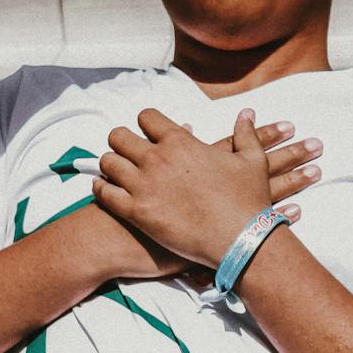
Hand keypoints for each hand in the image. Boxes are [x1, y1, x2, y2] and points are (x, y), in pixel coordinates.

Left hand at [94, 107, 306, 268]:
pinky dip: (100, 188)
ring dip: (110, 164)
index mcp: (180, 141)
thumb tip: (247, 113)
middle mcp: (156, 158)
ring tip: (116, 172)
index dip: (146, 123)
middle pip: (119, 136)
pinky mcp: (136, 212)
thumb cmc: (248, 200)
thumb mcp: (252, 161)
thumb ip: (245, 134)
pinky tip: (105, 189)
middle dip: (122, 141)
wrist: (241, 239)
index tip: (148, 132)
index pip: (146, 117)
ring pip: (107, 162)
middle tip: (127, 152)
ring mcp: (143, 185)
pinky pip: (104, 193)